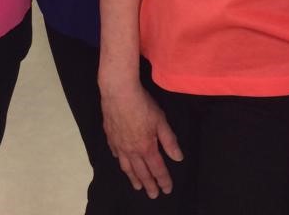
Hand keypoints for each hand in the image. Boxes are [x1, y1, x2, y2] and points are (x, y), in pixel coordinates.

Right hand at [101, 82, 182, 197]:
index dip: (163, 180)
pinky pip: (116, 153)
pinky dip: (120, 161)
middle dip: (149, 185)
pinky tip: (121, 161)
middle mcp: (132, 151)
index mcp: (146, 147)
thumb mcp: (161, 121)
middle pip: (142, 172)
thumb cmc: (142, 104)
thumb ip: (169, 140)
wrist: (118, 92)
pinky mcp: (110, 136)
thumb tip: (178, 158)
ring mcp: (119, 145)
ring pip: (127, 167)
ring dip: (133, 178)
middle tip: (153, 195)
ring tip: (137, 187)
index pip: (157, 169)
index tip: (167, 189)